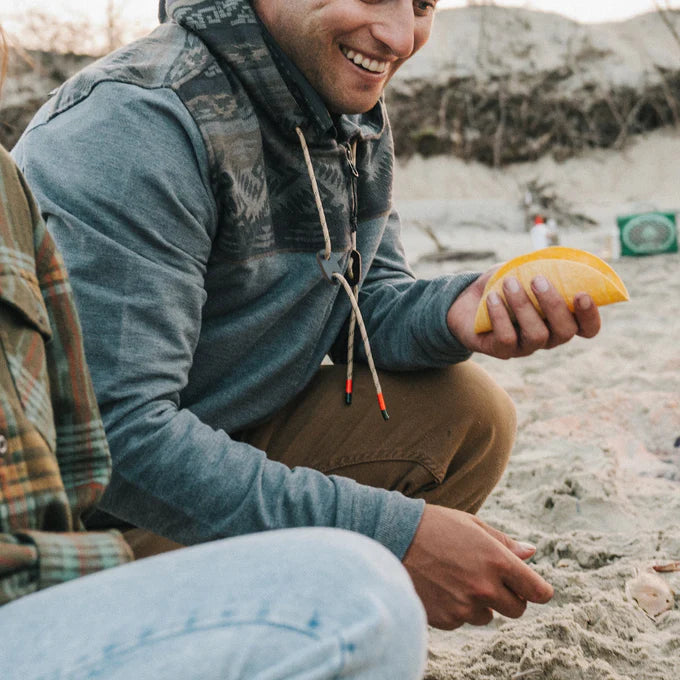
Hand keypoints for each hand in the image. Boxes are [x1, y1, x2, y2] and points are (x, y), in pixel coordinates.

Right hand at [402, 505, 552, 629]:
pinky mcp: (446, 619)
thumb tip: (530, 553)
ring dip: (479, 602)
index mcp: (498, 561)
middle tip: (488, 578)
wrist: (393, 537)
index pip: (538, 591)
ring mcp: (464, 606)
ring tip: (454, 577)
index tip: (532, 587)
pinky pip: (461, 620)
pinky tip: (439, 586)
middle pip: (517, 609)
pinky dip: (455, 608)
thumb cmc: (435, 525)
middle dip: (509, 597)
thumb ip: (504, 542)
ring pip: (487, 615)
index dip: (537, 590)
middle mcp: (485, 588)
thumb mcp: (472, 524)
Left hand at [447, 268, 600, 358]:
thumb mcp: (522, 270)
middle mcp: (549, 337)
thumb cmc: (502, 284)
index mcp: (561, 319)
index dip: (590, 316)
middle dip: (553, 304)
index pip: (588, 328)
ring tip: (509, 283)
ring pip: (536, 335)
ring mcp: (526, 347)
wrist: (466, 301)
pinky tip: (492, 297)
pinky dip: (500, 315)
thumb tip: (556, 256)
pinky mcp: (502, 350)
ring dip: (523, 306)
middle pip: (564, 331)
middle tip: (537, 279)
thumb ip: (541, 265)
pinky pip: (506, 338)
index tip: (583, 294)